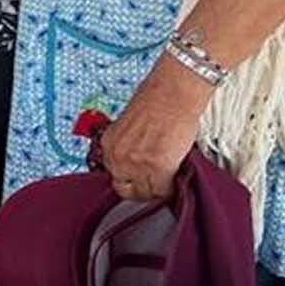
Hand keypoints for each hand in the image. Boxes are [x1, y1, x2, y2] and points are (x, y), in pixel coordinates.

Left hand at [98, 64, 211, 199]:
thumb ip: (127, 147)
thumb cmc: (157, 101)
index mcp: (108, 144)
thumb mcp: (129, 126)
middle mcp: (118, 155)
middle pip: (127, 191)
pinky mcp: (158, 166)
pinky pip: (163, 191)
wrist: (173, 91)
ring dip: (158, 189)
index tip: (141, 181)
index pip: (114, 178)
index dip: (131, 181)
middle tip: (156, 182)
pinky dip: (171, 188)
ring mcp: (136, 163)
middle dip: (142, 188)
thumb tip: (134, 167)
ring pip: (146, 194)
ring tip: (168, 176)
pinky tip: (176, 175)